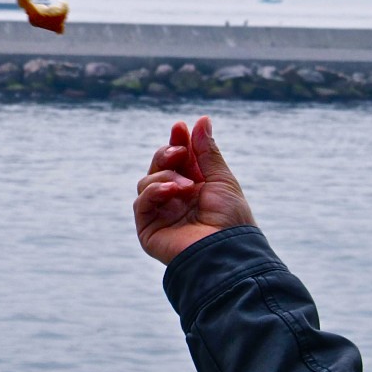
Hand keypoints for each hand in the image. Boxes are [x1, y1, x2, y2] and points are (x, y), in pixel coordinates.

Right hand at [134, 116, 255, 264]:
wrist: (226, 250)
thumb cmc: (230, 219)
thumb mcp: (221, 179)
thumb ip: (207, 151)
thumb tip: (202, 120)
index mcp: (194, 187)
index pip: (178, 159)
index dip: (177, 141)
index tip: (180, 126)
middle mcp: (175, 198)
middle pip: (158, 166)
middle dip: (167, 153)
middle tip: (179, 151)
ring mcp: (160, 213)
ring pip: (147, 180)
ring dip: (164, 175)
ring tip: (186, 185)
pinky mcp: (148, 227)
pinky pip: (142, 201)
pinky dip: (154, 191)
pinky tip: (172, 191)